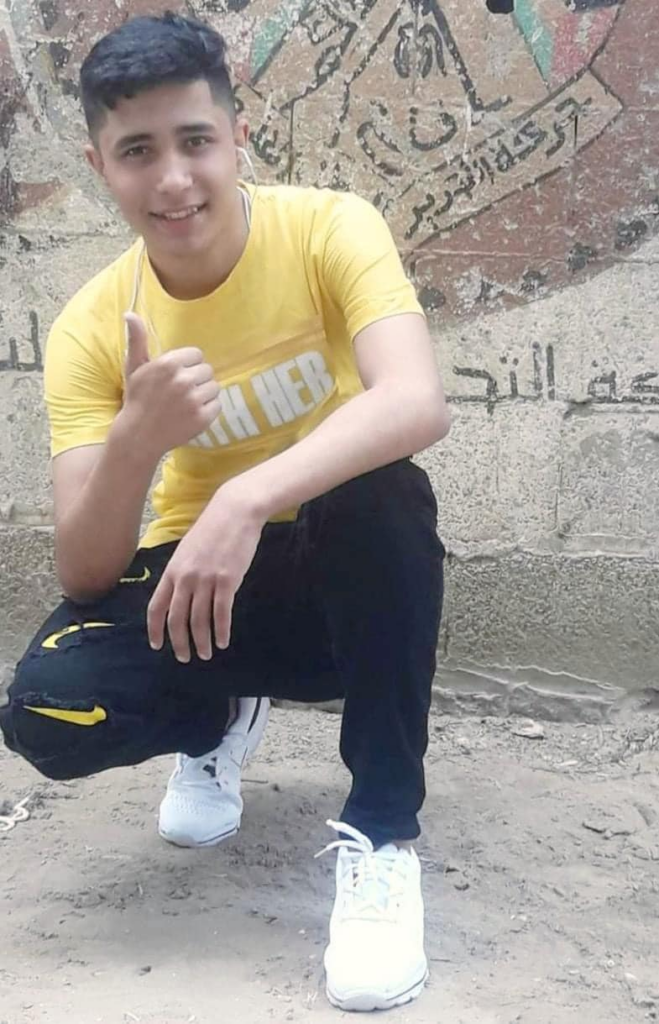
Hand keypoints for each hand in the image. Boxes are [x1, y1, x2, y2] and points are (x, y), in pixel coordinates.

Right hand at [122, 312, 221, 457]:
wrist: (139, 435)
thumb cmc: (137, 399)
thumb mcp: (134, 367)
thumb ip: (137, 339)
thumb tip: (130, 313)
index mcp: (168, 364)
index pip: (196, 355)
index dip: (187, 365)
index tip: (175, 377)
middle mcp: (183, 380)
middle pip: (207, 370)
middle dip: (196, 379)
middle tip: (180, 392)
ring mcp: (194, 400)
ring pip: (214, 387)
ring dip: (204, 394)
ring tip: (186, 403)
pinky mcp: (203, 418)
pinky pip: (217, 405)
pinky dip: (208, 410)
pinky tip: (191, 414)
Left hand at [146, 489, 264, 661]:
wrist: (234, 511)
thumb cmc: (212, 529)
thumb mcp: (187, 550)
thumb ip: (181, 572)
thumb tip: (180, 595)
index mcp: (172, 571)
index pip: (156, 607)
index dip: (155, 629)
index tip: (157, 645)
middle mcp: (185, 578)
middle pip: (177, 619)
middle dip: (180, 642)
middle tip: (185, 657)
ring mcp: (206, 579)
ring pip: (200, 620)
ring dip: (202, 641)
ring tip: (206, 654)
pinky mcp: (227, 580)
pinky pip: (221, 613)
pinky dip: (221, 631)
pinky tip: (223, 641)